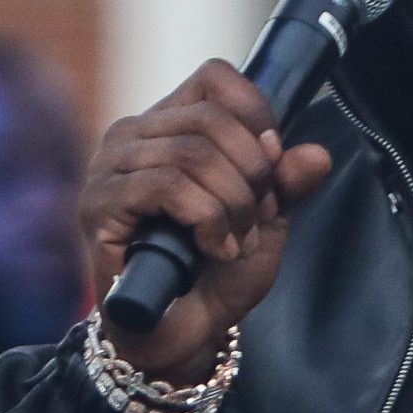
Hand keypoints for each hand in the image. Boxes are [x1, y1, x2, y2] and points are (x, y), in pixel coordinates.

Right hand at [79, 60, 333, 382]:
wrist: (186, 334)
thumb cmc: (217, 273)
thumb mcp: (265, 219)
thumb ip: (286, 183)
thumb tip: (315, 154)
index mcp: (169, 124)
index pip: (216, 78)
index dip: (257, 116)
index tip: (271, 168)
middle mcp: (132, 136)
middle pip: (211, 119)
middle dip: (253, 174)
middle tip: (256, 219)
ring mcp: (108, 168)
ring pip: (192, 154)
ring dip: (233, 204)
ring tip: (235, 241)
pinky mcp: (97, 206)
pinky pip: (166, 186)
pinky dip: (207, 218)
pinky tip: (214, 247)